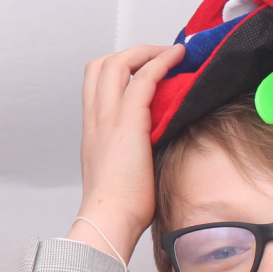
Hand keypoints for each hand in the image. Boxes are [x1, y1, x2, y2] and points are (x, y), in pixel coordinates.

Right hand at [69, 43, 185, 260]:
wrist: (110, 219)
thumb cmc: (119, 206)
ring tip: (172, 55)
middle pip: (100, 65)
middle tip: (158, 57)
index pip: (96, 83)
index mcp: (94, 130)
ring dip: (147, 52)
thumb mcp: (119, 170)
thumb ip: (131, 151)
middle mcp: (96, 119)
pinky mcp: (129, 123)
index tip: (145, 70)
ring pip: (117, 63)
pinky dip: (161, 62)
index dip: (119, 68)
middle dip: (131, 53)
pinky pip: (144, 79)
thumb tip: (157, 146)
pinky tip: (178, 59)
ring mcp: (109, 118)